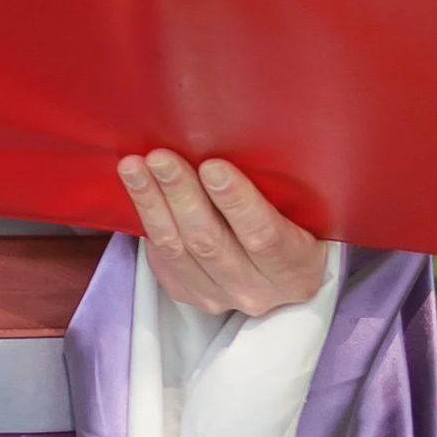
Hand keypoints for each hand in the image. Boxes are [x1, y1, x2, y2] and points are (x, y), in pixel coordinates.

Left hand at [119, 151, 323, 318]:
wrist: (277, 272)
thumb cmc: (294, 225)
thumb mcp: (302, 214)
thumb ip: (275, 191)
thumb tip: (230, 139)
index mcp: (296, 269)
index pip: (265, 236)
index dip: (238, 202)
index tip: (212, 166)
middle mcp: (257, 291)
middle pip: (210, 242)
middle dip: (182, 194)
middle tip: (162, 157)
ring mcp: (219, 297)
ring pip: (177, 248)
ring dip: (152, 202)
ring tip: (135, 166)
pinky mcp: (188, 293)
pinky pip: (161, 255)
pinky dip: (147, 217)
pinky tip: (136, 186)